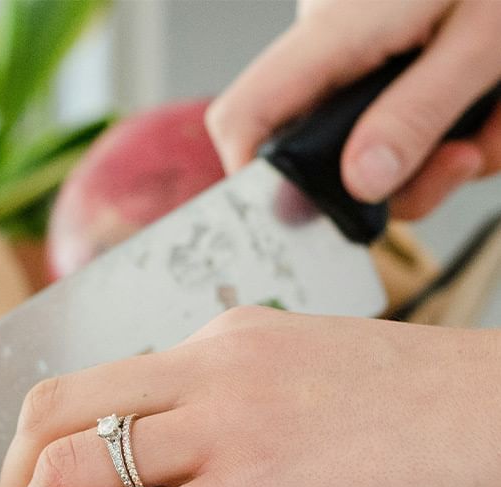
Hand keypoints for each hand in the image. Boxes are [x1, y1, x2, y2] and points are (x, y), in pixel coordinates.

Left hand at [0, 307, 500, 486]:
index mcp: (223, 340)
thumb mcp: (315, 383)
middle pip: (51, 413)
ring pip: (71, 468)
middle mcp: (210, 368)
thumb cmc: (436, 417)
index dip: (39, 450)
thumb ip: (238, 411)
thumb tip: (179, 472)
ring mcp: (232, 426)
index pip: (91, 384)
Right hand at [205, 0, 500, 218]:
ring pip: (371, 153)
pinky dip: (452, 131)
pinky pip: (401, 127)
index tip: (302, 221)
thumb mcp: (481, 37)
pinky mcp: (386, 63)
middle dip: (401, 179)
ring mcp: (357, 59)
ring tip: (493, 115)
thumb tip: (361, 185)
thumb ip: (418, 114)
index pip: (243, 118)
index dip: (251, 182)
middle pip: (321, 157)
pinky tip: (487, 105)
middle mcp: (330, 49)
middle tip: (464, 159)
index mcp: (334, 31)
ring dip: (439, 157)